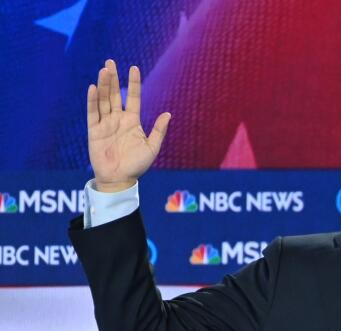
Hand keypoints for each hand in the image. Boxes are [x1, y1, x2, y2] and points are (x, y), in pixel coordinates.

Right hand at [87, 59, 170, 191]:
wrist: (119, 179)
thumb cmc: (137, 165)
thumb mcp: (152, 147)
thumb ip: (158, 131)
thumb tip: (168, 114)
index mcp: (132, 121)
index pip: (133, 97)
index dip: (133, 83)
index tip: (133, 67)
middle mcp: (118, 119)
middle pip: (115, 94)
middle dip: (112, 78)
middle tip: (110, 62)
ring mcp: (105, 123)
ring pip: (103, 100)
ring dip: (103, 85)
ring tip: (104, 70)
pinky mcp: (94, 130)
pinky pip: (93, 113)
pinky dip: (93, 101)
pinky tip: (93, 88)